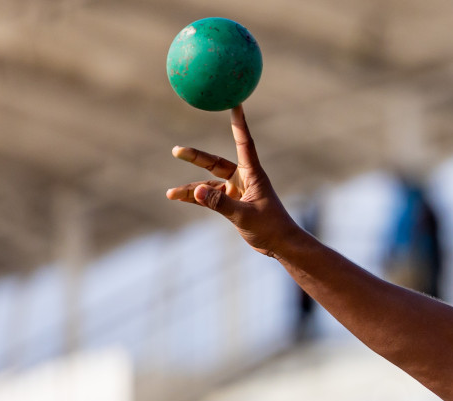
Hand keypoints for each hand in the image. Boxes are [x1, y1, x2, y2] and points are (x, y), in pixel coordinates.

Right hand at [165, 105, 298, 257]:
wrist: (281, 245)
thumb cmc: (271, 228)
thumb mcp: (244, 215)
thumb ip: (220, 203)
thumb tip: (194, 190)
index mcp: (253, 174)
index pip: (243, 142)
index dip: (238, 123)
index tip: (235, 102)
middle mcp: (244, 178)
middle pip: (215, 163)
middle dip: (196, 157)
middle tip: (177, 151)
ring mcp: (237, 190)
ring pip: (209, 183)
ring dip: (190, 189)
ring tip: (170, 194)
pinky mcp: (232, 202)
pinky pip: (209, 197)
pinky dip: (195, 198)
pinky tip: (177, 198)